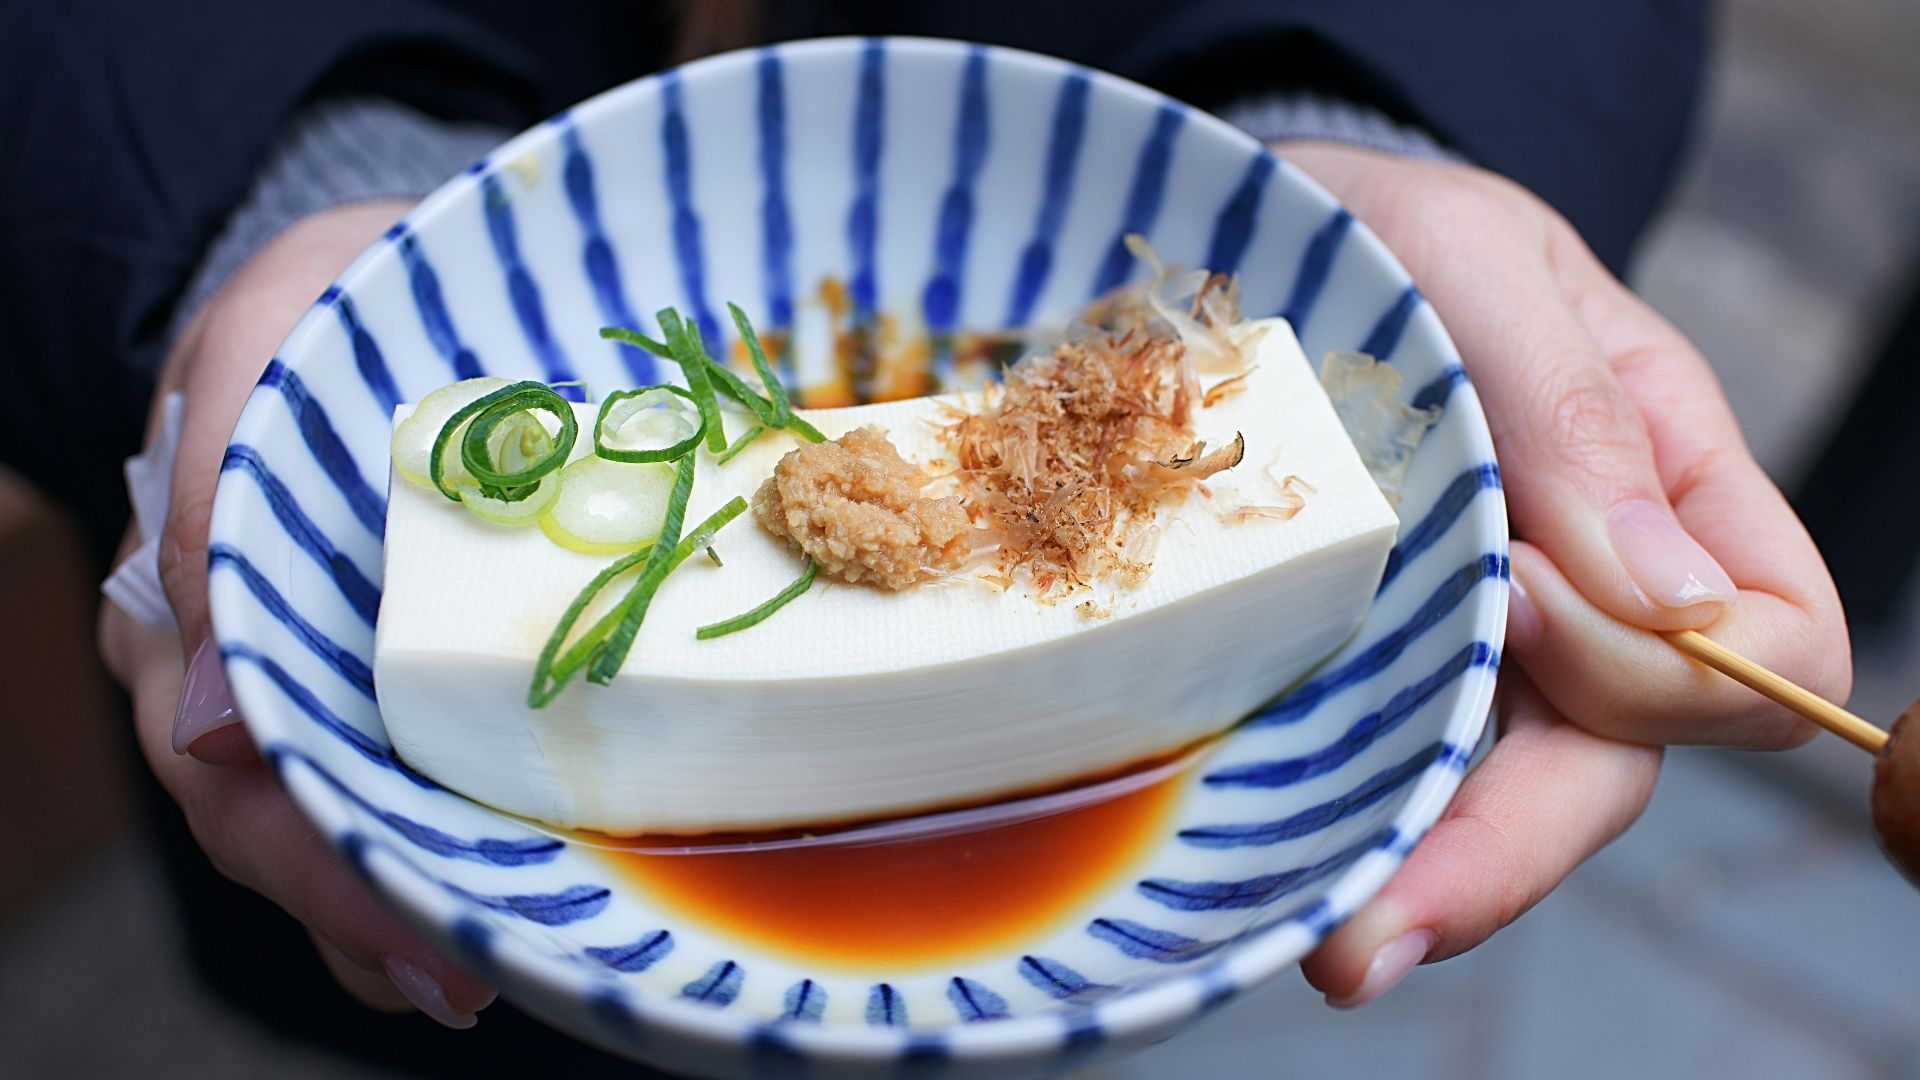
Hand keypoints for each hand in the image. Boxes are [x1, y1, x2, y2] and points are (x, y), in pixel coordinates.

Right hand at [100, 199, 497, 1027]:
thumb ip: (217, 495)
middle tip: (460, 981)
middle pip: (277, 814)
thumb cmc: (324, 299)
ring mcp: (304, 656)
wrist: (382, 281)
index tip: (403, 920)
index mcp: (191, 587)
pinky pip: (391, 763)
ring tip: (478, 973)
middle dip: (364, 906)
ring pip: (330, 809)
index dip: (309, 854)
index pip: (227, 759)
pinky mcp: (382, 650)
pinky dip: (429, 837)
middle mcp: (233, 648)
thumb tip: (211, 726)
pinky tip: (480, 899)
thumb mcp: (262, 341)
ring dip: (398, 898)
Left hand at [1274, 141, 1850, 1003]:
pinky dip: (1358, 827)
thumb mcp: (1484, 271)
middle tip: (1385, 924)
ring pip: (1502, 797)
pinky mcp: (1372, 656)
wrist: (1273, 240)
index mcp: (1670, 489)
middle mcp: (1591, 591)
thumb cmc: (1398, 233)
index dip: (1662, 664)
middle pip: (1617, 763)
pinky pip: (1394, 766)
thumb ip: (1581, 417)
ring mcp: (1480, 636)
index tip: (1519, 593)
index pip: (1772, 647)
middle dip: (1513, 851)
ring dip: (1430, 879)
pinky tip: (1291, 871)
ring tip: (1337, 943)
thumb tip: (1672, 598)